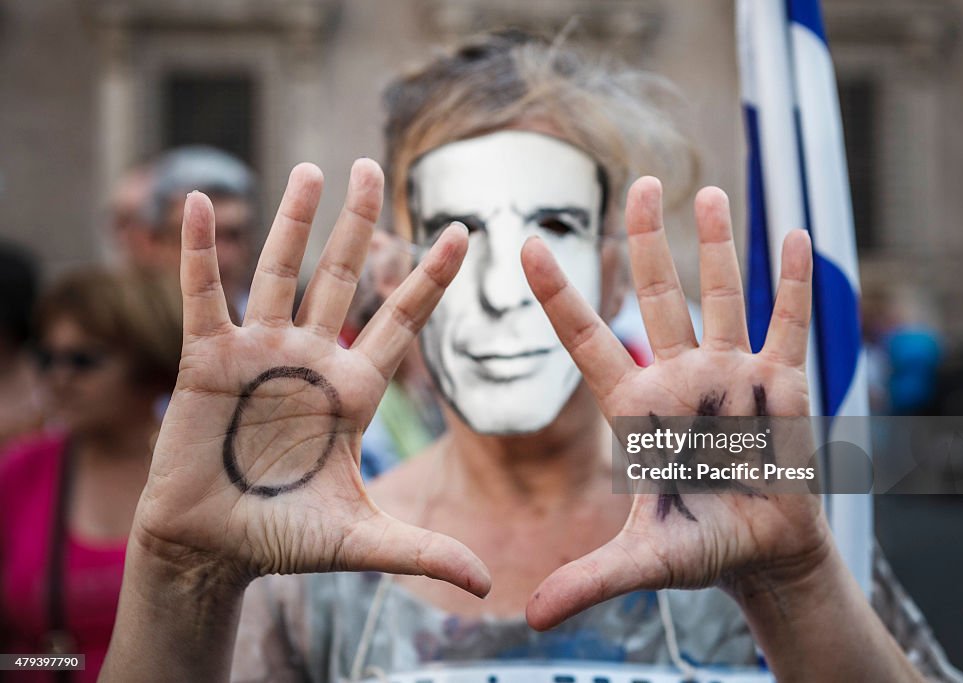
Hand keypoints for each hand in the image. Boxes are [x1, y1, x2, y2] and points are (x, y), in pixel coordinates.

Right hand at [133, 160, 488, 596]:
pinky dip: (201, 251)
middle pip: (342, 277)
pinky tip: (200, 202)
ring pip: (280, 272)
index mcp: (354, 390)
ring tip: (312, 168)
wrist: (212, 550)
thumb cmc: (283, 540)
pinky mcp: (207, 360)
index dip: (430, 276)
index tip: (465, 232)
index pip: (402, 320)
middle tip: (372, 167)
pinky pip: (205, 294)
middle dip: (358, 224)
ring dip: (293, 221)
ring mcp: (259, 353)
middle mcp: (311, 359)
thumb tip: (487, 584)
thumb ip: (422, 550)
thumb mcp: (360, 540)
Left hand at [521, 178, 828, 629]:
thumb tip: (532, 618)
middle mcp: (680, 377)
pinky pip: (788, 322)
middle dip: (647, 241)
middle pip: (657, 295)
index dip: (560, 294)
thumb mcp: (644, 559)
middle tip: (638, 184)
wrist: (761, 552)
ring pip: (721, 294)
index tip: (527, 245)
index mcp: (636, 409)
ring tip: (706, 192)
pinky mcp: (783, 383)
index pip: (587, 340)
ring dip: (716, 245)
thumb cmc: (700, 547)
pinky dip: (792, 282)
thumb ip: (592, 579)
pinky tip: (793, 234)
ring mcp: (731, 373)